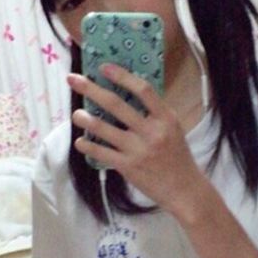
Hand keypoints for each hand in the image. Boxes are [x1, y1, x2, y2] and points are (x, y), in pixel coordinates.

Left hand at [68, 65, 205, 211]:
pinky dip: (88, 146)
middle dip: (91, 89)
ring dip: (85, 119)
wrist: (184, 190)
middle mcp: (152, 131)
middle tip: (73, 79)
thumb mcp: (174, 129)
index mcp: (166, 118)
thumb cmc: (177, 157)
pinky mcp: (128, 166)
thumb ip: (155, 113)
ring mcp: (138, 149)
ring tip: (76, 114)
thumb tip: (129, 93)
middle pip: (116, 104)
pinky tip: (80, 141)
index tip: (104, 67)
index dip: (121, 76)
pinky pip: (101, 152)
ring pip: (104, 128)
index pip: (143, 90)